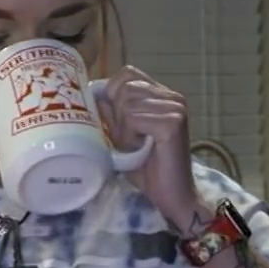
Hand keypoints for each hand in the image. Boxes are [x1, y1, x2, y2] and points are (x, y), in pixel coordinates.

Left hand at [95, 65, 204, 225]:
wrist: (170, 194)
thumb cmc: (145, 167)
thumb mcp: (121, 135)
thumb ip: (111, 113)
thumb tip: (93, 93)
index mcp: (161, 94)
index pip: (127, 73)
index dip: (113, 94)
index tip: (115, 120)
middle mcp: (172, 96)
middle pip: (124, 89)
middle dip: (117, 117)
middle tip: (130, 140)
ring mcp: (175, 107)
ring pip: (127, 105)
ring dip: (124, 130)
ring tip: (136, 146)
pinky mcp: (173, 121)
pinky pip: (134, 118)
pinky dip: (130, 137)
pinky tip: (141, 149)